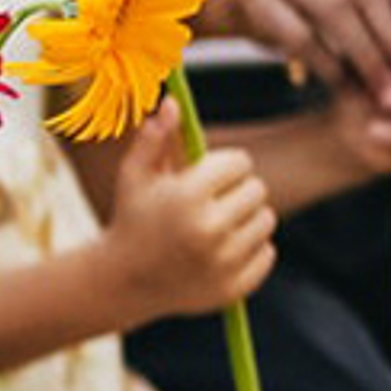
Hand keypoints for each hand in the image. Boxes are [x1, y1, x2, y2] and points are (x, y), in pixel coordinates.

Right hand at [100, 111, 273, 323]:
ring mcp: (223, 263)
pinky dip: (252, 249)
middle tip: (215, 200)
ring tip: (219, 223)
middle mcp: (209, 230)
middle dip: (238, 190)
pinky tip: (224, 249)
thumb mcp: (135, 175)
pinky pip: (267, 254)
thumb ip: (155, 139)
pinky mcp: (233, 288)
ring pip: (266, 221)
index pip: (240, 163)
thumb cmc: (131, 219)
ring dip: (248, 218)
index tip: (211, 174)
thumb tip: (173, 102)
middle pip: (257, 190)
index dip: (227, 165)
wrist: (124, 283)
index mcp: (187, 197)